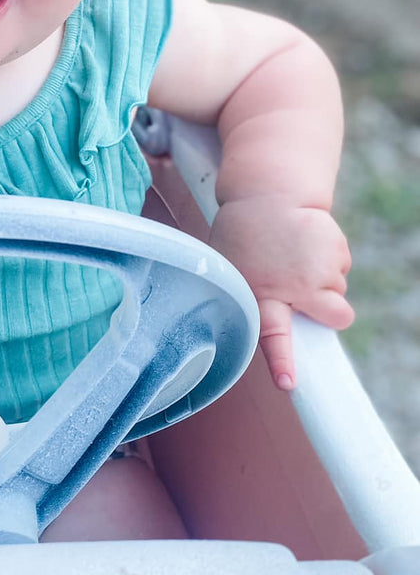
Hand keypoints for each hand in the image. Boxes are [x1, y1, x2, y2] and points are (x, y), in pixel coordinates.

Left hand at [208, 198, 352, 391]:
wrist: (268, 190)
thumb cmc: (245, 234)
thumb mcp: (234, 269)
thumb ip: (253, 299)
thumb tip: (269, 325)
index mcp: (261, 292)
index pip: (272, 334)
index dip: (282, 361)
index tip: (289, 383)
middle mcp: (296, 285)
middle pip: (338, 317)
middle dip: (332, 311)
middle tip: (308, 292)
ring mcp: (321, 267)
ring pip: (339, 289)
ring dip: (322, 278)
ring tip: (295, 254)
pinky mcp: (337, 249)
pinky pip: (341, 267)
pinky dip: (328, 258)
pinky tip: (306, 241)